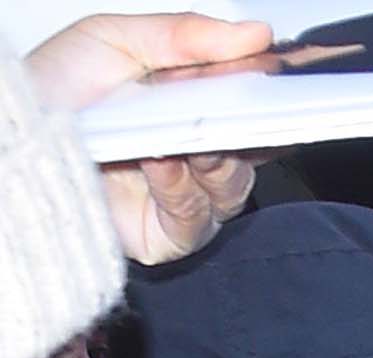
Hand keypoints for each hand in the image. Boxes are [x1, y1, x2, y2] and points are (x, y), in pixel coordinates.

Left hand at [25, 14, 267, 261]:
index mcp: (186, 108)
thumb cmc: (54, 90)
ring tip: (187, 132)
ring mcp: (184, 199)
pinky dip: (182, 186)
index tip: (275, 72)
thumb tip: (257, 34)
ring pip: (231, 186)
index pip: (245, 106)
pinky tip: (160, 159)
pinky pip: (196, 217)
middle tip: (243, 101)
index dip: (265, 93)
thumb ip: (187, 36)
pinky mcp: (167, 236)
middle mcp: (191, 156)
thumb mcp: (116, 40)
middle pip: (249, 150)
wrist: (13, 140)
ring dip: (215, 157)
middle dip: (247, 125)